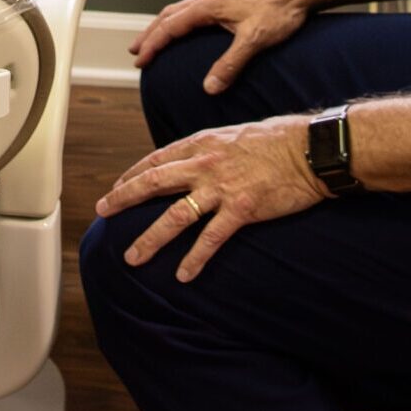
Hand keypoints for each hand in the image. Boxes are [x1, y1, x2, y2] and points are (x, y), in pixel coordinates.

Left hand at [95, 115, 329, 281]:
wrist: (309, 149)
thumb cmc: (275, 140)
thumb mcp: (232, 135)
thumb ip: (208, 149)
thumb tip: (192, 160)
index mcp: (201, 143)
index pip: (155, 159)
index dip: (132, 174)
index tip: (115, 187)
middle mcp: (204, 163)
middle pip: (153, 182)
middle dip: (123, 198)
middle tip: (102, 212)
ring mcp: (222, 187)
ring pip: (175, 215)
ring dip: (151, 238)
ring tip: (132, 257)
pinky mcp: (243, 209)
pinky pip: (212, 238)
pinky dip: (195, 258)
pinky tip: (182, 275)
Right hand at [130, 0, 314, 93]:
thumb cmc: (280, 9)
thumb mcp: (254, 41)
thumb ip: (229, 64)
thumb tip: (209, 87)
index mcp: (208, 6)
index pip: (171, 26)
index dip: (153, 44)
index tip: (140, 60)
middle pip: (169, 15)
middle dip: (150, 34)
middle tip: (136, 51)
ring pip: (181, 10)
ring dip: (163, 25)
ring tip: (154, 40)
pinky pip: (194, 9)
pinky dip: (180, 20)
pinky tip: (187, 28)